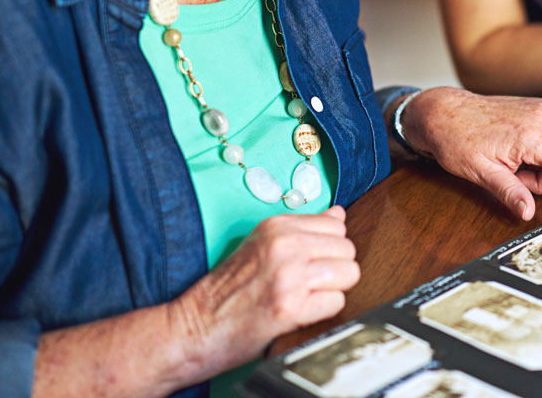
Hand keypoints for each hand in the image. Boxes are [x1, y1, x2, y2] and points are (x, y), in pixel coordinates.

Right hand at [173, 207, 358, 376]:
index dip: (328, 250)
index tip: (310, 264)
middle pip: (347, 250)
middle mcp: (285, 244)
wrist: (192, 328)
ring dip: (332, 290)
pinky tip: (299, 314)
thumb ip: (303, 228)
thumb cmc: (228, 290)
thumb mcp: (261, 245)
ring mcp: (289, 274)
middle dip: (335, 270)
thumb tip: (339, 213)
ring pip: (349, 274)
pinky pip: (337, 302)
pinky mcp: (290, 306)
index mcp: (277, 226)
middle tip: (308, 286)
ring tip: (305, 298)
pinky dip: (323, 312)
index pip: (337, 227)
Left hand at [400, 86, 541, 220]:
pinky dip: (534, 152)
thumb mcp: (479, 171)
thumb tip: (528, 213)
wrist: (443, 110)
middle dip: (540, 179)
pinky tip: (510, 148)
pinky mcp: (539, 109)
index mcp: (531, 136)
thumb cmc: (457, 139)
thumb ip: (509, 192)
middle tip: (509, 175)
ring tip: (505, 159)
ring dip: (536, 167)